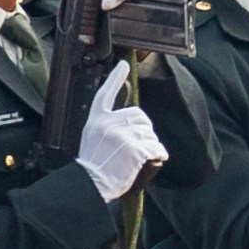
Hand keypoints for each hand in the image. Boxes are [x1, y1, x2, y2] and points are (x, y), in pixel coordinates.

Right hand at [77, 69, 166, 200]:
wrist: (90, 184)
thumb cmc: (92, 167)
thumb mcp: (92, 139)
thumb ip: (106, 126)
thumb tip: (129, 121)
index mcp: (96, 120)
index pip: (105, 94)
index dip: (115, 79)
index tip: (124, 65)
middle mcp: (108, 123)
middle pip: (139, 116)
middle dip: (143, 129)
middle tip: (138, 146)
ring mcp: (122, 135)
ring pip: (149, 132)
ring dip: (150, 144)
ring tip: (140, 157)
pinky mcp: (134, 149)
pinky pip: (155, 146)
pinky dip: (158, 153)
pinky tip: (154, 158)